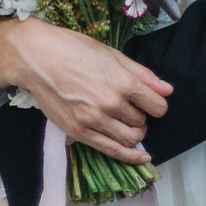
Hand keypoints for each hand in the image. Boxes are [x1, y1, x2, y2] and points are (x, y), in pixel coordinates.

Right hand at [5, 20, 170, 162]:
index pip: (156, 105)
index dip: (157, 104)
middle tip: (131, 107)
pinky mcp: (79, 132)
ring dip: (135, 134)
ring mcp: (94, 120)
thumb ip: (142, 74)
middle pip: (142, 121)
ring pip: (129, 139)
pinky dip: (130, 157)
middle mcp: (111, 103)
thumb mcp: (111, 54)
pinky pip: (111, 151)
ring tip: (128, 123)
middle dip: (141, 116)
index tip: (152, 102)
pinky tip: (140, 157)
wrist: (38, 58)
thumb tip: (168, 90)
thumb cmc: (74, 49)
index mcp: (122, 81)